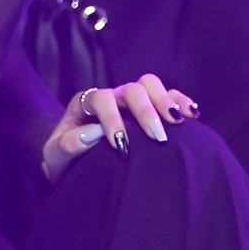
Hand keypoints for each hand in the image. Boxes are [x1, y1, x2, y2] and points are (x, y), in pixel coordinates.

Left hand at [41, 74, 198, 183]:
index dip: (113, 119)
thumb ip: (67, 145)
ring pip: (151, 85)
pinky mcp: (148, 109)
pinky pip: (168, 96)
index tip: (121, 146)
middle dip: (146, 111)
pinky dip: (181, 102)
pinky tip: (193, 116)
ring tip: (177, 122)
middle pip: (132, 89)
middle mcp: (111, 96)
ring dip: (166, 101)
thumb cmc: (63, 161)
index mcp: (86, 103)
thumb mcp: (55, 156)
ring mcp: (130, 101)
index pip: (102, 99)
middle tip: (157, 137)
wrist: (71, 164)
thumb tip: (92, 135)